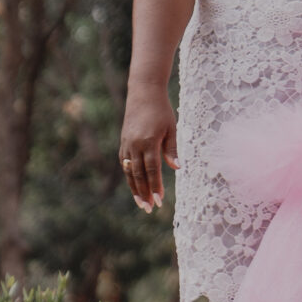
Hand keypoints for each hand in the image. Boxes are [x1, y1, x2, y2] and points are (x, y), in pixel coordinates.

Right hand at [119, 85, 176, 210]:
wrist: (143, 93)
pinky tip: (134, 185)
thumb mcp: (171, 128)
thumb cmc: (162, 110)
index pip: (152, 170)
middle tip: (149, 208)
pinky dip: (128, 175)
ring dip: (134, 188)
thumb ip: (172, 149)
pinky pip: (124, 163)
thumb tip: (177, 168)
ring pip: (129, 171)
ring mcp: (127, 144)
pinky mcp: (123, 142)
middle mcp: (135, 145)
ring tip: (140, 203)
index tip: (159, 201)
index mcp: (149, 142)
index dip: (155, 186)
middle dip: (144, 193)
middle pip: (138, 174)